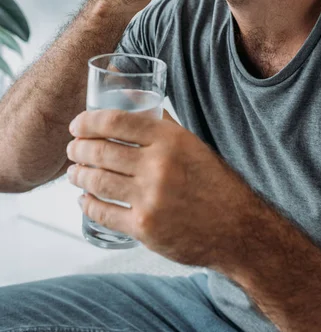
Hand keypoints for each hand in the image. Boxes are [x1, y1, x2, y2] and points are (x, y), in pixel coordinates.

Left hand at [66, 109, 256, 268]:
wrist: (237, 228)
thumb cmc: (214, 183)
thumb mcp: (192, 145)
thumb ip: (162, 126)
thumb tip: (133, 103)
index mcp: (170, 139)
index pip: (116, 122)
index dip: (88, 122)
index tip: (77, 125)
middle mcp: (158, 165)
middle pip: (101, 151)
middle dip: (78, 149)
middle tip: (73, 150)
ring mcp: (150, 198)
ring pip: (97, 181)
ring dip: (78, 175)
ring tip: (74, 173)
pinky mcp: (144, 227)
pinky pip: (103, 212)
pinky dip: (88, 204)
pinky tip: (85, 199)